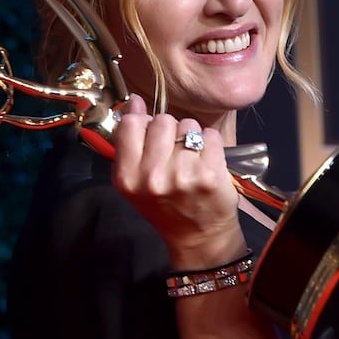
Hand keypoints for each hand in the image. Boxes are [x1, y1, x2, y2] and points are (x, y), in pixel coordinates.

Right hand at [112, 95, 242, 264]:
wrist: (198, 236)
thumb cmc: (164, 206)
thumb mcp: (134, 182)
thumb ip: (129, 142)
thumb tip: (135, 101)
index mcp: (127, 177)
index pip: (131, 124)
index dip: (143, 121)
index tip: (150, 130)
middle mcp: (152, 177)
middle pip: (162, 121)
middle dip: (170, 131)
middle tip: (174, 153)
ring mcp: (183, 175)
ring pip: (188, 125)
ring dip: (191, 137)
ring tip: (190, 159)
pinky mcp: (210, 174)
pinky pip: (210, 135)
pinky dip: (210, 144)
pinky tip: (206, 162)